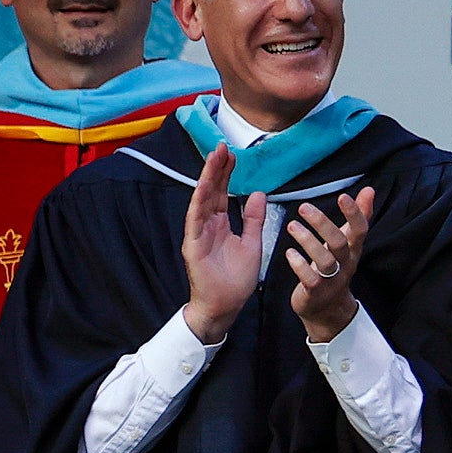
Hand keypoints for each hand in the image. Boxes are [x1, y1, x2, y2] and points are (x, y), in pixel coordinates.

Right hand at [178, 144, 267, 344]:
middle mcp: (207, 225)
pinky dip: (199, 201)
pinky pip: (195, 219)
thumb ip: (253, 219)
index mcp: (221, 224)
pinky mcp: (193, 244)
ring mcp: (198, 233)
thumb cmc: (236, 280)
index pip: (223, 193)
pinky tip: (204, 185)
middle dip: (217, 168)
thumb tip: (258, 194)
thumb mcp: (252, 243)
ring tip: (214, 157)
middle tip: (223, 146)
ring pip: (202, 199)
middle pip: (211, 191)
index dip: (227, 173)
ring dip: (207, 178)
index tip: (233, 155)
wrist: (225, 306)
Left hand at [283, 185, 374, 343]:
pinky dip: (299, 265)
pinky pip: (310, 279)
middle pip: (339, 242)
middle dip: (322, 224)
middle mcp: (345, 264)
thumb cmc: (336, 267)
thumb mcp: (348, 242)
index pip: (360, 229)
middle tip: (304, 207)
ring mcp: (331, 280)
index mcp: (353, 249)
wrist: (328, 308)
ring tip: (292, 226)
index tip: (343, 196)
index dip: (354, 213)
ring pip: (324, 260)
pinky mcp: (316, 292)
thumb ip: (359, 216)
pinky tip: (289, 253)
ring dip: (307, 241)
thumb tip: (369, 191)